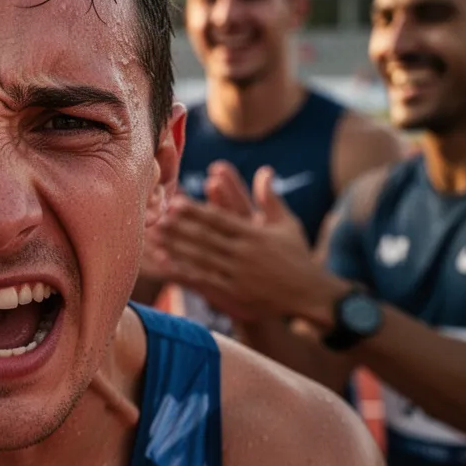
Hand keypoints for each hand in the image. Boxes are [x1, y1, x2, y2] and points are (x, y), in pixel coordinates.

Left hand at [147, 164, 330, 320]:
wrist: (311, 295)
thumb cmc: (297, 257)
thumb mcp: (287, 225)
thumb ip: (270, 199)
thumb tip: (264, 170)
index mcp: (255, 235)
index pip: (220, 220)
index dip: (196, 211)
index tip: (175, 202)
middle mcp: (245, 255)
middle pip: (205, 239)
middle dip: (179, 228)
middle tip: (157, 217)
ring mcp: (238, 276)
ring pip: (200, 259)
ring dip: (175, 248)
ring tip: (155, 237)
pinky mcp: (235, 295)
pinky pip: (203, 282)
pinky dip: (183, 273)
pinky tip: (165, 264)